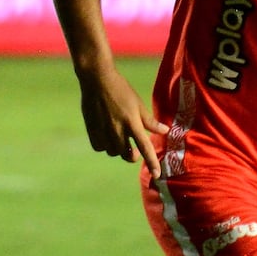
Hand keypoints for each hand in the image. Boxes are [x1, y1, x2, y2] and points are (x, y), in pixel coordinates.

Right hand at [76, 65, 169, 179]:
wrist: (97, 80)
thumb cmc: (122, 90)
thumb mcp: (139, 104)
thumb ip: (150, 121)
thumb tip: (164, 131)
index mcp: (132, 122)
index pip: (145, 147)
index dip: (152, 162)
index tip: (157, 175)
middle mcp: (117, 129)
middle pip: (126, 154)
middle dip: (132, 155)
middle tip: (134, 150)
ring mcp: (103, 130)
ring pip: (112, 152)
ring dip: (118, 149)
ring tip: (120, 138)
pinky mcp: (91, 129)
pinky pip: (99, 147)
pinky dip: (104, 145)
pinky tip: (107, 137)